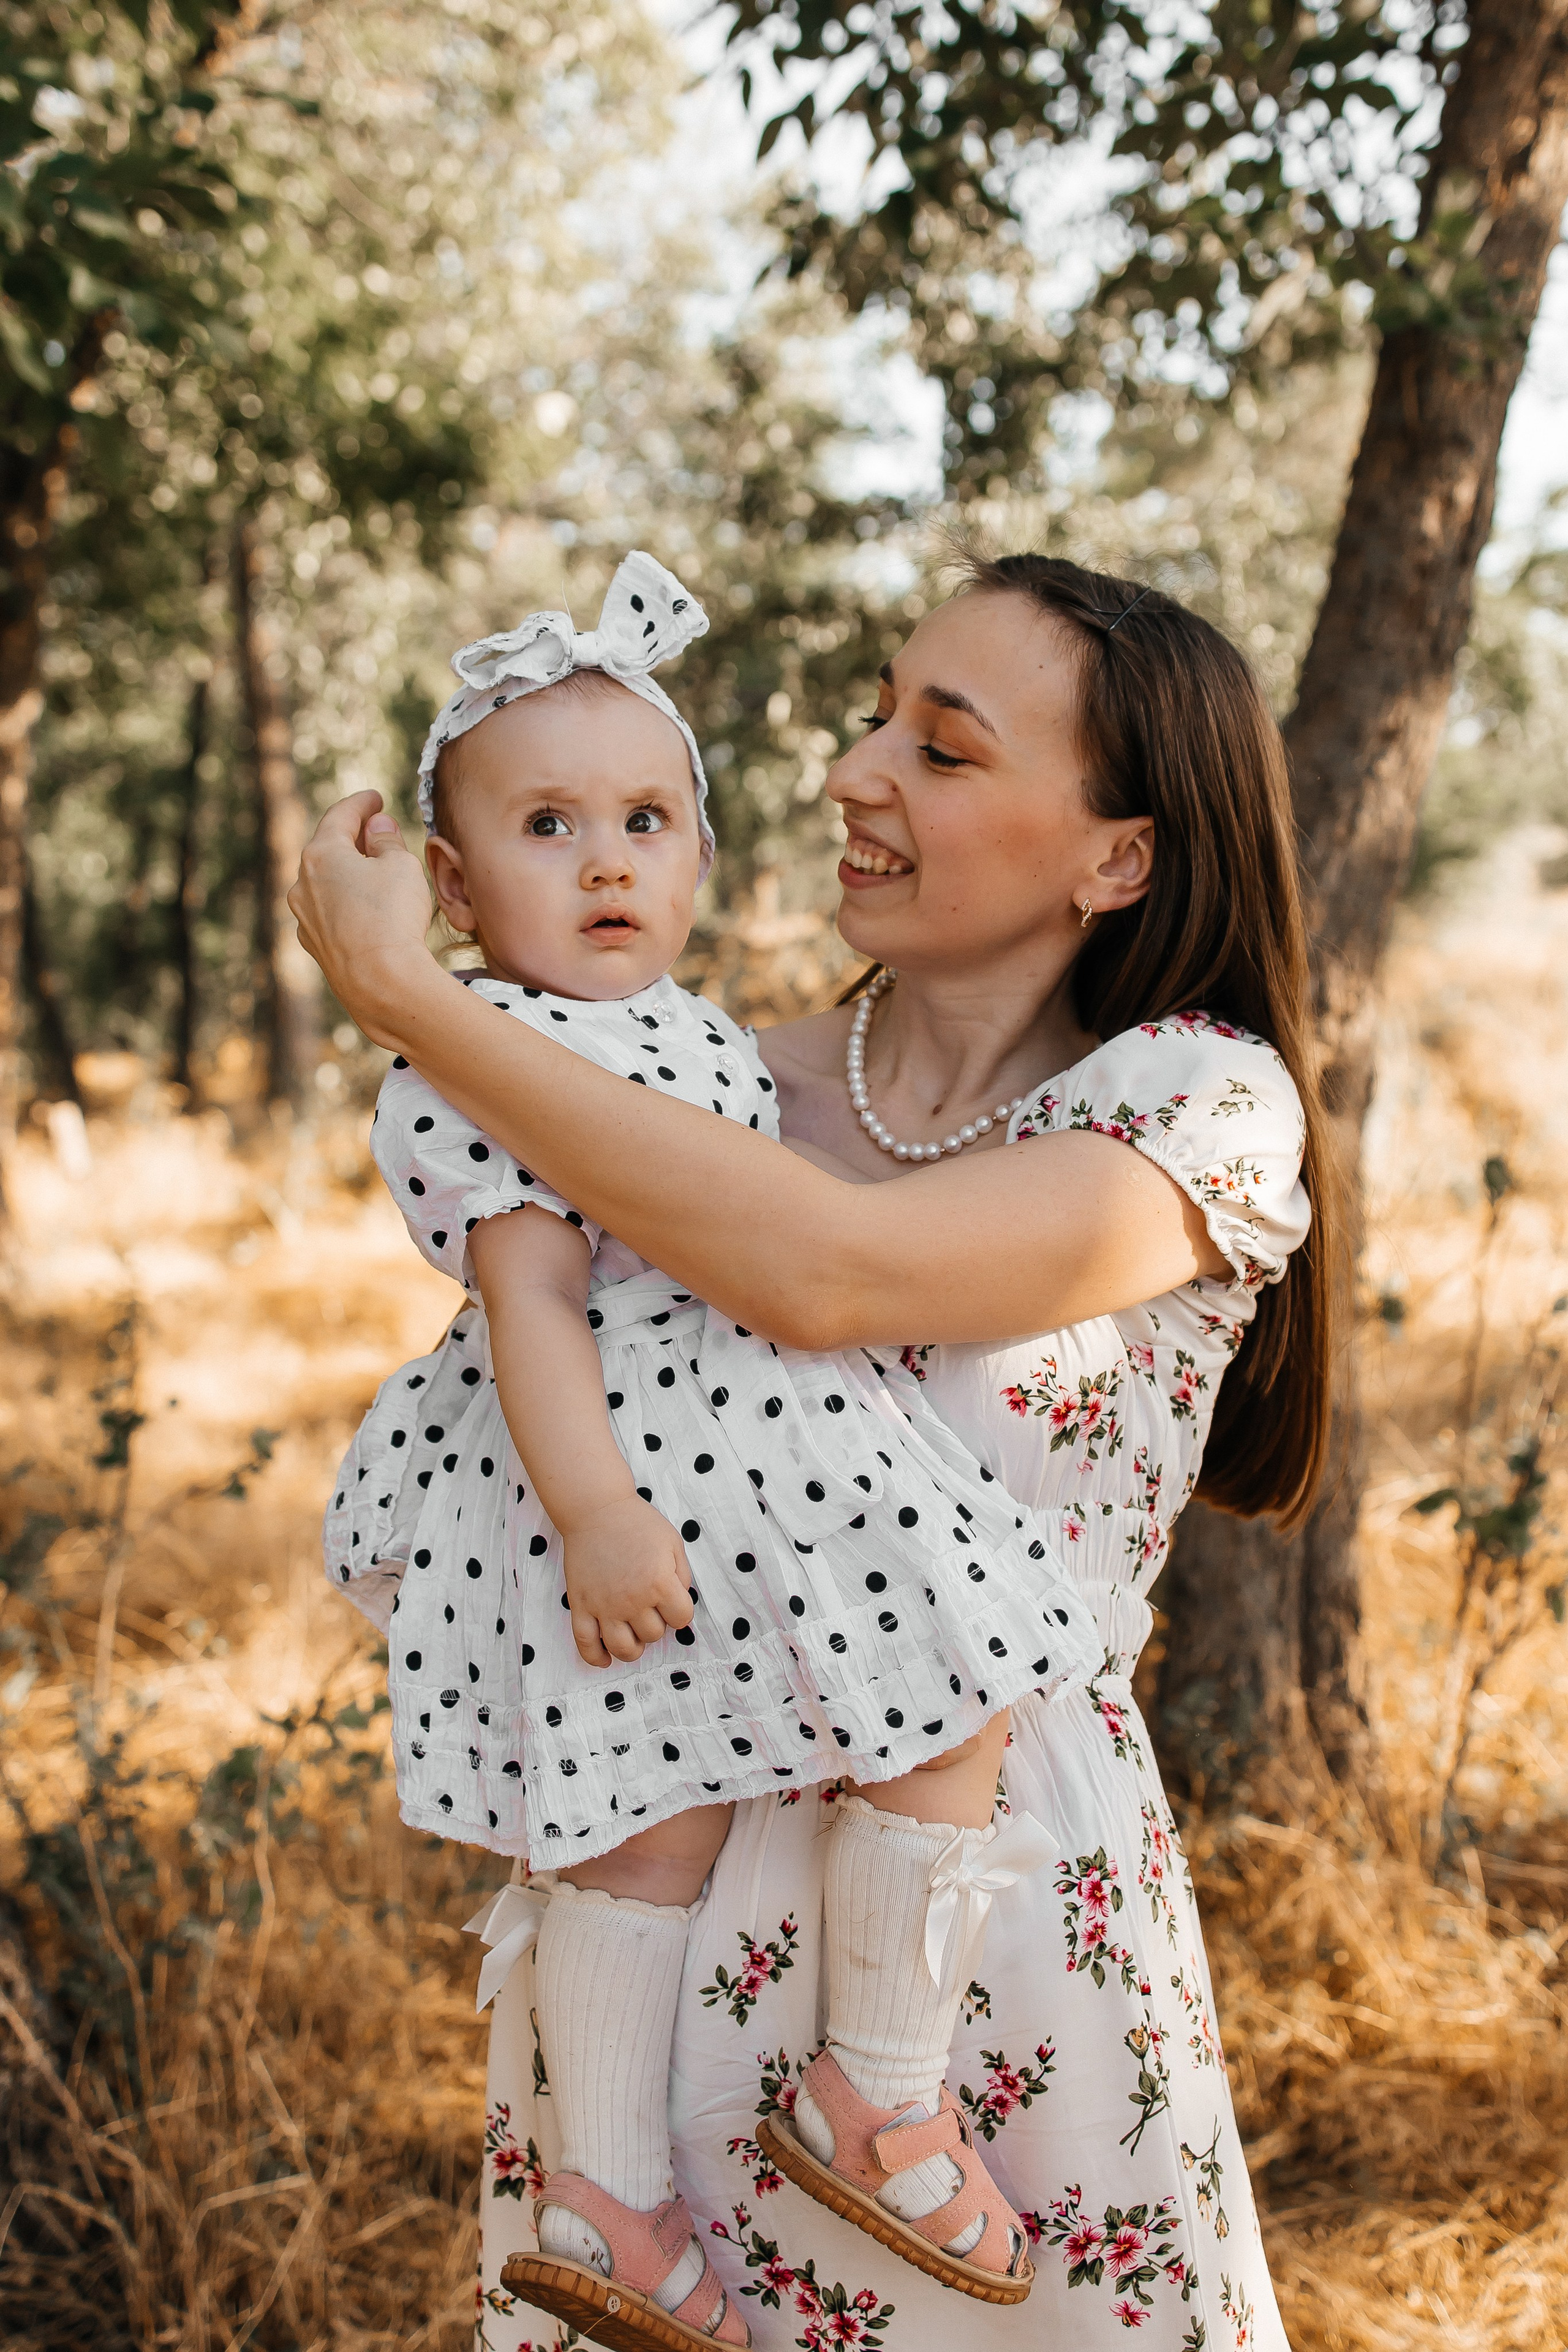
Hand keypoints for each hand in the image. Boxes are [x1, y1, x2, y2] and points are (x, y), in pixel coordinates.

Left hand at [286, 791, 436, 1045]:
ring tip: (375, 875)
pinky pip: (329, 914)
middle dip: (353, 838)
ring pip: (326, 884)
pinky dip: (346, 904)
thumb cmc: (393, 917)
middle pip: (328, 849)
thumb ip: (387, 841)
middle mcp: (302, 883)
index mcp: (321, 854)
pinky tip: (366, 912)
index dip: (361, 803)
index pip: (340, 816)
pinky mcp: (314, 946)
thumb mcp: (401, 866)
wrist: (382, 983)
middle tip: (377, 832)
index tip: (375, 799)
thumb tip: (377, 828)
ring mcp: (304, 917)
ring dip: (348, 874)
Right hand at [560, 1493, 694, 1667]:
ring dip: (633, 1647)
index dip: (680, 1612)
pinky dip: (596, 1657)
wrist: (596, 1509)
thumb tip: (679, 1605)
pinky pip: (586, 1644)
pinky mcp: (581, 1606)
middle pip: (654, 1635)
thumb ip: (682, 1576)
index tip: (672, 1602)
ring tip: (633, 1635)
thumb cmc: (638, 1523)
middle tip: (650, 1607)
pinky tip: (605, 1659)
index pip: (681, 1619)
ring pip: (623, 1648)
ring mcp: (604, 1606)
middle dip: (657, 1623)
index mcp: (659, 1582)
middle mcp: (632, 1599)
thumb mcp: (672, 1543)